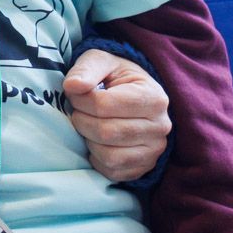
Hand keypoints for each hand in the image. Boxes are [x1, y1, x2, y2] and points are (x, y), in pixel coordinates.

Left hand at [64, 48, 171, 181]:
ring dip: (88, 140)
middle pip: (105, 132)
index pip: (103, 105)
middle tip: (79, 111)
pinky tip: (96, 141)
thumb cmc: (115, 77)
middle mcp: (161, 127)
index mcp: (153, 97)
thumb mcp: (101, 61)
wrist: (133, 95)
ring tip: (88, 124)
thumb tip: (72, 86)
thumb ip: (86, 70)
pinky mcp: (142, 169)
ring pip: (109, 156)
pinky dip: (96, 158)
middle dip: (81, 121)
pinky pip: (111, 171)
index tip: (76, 93)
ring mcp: (154, 151)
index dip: (80, 100)